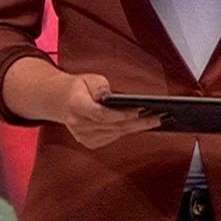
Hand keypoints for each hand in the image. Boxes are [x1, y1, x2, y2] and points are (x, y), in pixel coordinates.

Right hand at [3, 62, 160, 148]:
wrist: (60, 101)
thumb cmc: (79, 88)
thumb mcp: (88, 78)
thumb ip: (99, 86)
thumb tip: (109, 96)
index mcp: (76, 106)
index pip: (101, 114)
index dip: (121, 114)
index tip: (140, 110)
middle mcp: (78, 125)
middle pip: (113, 126)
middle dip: (138, 122)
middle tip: (159, 116)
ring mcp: (83, 136)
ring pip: (116, 133)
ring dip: (137, 127)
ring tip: (156, 119)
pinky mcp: (89, 142)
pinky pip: (113, 137)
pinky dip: (127, 131)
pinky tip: (142, 124)